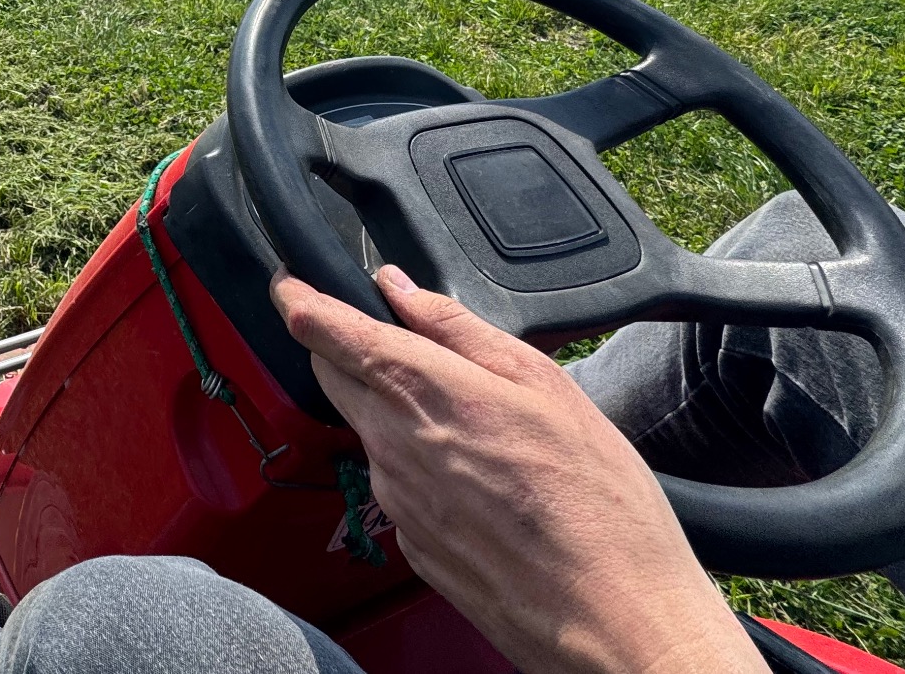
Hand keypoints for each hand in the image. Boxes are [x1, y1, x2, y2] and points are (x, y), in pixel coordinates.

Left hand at [270, 264, 764, 673]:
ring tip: (481, 428)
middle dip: (345, 351)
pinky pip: (399, 486)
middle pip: (336, 379)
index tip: (290, 284)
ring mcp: (395, 502)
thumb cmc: (597, 503)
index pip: (327, 334)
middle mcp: (391, 447)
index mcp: (422, 394)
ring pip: (371, 432)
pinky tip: (483, 483)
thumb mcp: (544, 385)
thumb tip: (399, 289)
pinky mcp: (409, 545)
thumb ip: (457, 328)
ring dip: (398, 413)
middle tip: (394, 341)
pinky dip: (424, 469)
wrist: (614, 620)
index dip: (300, 300)